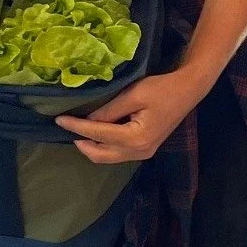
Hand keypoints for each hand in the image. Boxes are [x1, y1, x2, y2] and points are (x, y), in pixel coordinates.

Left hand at [55, 68, 207, 164]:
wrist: (188, 91)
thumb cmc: (162, 89)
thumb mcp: (133, 95)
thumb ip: (109, 110)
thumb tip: (88, 121)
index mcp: (136, 138)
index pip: (98, 134)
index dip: (76, 127)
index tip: (58, 120)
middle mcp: (139, 151)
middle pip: (100, 155)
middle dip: (81, 143)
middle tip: (67, 127)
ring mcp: (143, 153)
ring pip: (108, 157)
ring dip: (91, 146)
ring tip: (78, 130)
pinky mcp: (145, 149)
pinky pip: (117, 153)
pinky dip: (104, 146)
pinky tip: (97, 133)